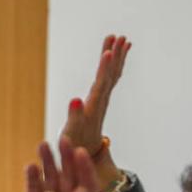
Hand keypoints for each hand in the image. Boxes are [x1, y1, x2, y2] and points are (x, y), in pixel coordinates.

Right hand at [7, 138, 96, 191]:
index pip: (86, 187)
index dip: (84, 169)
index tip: (80, 152)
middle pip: (69, 178)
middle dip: (67, 158)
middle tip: (64, 138)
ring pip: (50, 181)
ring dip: (49, 163)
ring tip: (43, 144)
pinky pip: (33, 191)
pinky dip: (32, 179)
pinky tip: (31, 166)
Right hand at [61, 34, 129, 159]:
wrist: (85, 154)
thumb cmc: (74, 145)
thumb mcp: (71, 133)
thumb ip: (74, 116)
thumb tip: (75, 99)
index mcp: (94, 107)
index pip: (101, 84)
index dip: (105, 68)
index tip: (108, 52)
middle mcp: (102, 100)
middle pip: (111, 75)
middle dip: (114, 56)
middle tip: (118, 37)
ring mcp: (103, 99)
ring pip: (112, 74)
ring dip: (116, 56)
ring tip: (121, 38)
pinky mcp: (100, 99)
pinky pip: (110, 78)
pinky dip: (114, 64)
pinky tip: (115, 54)